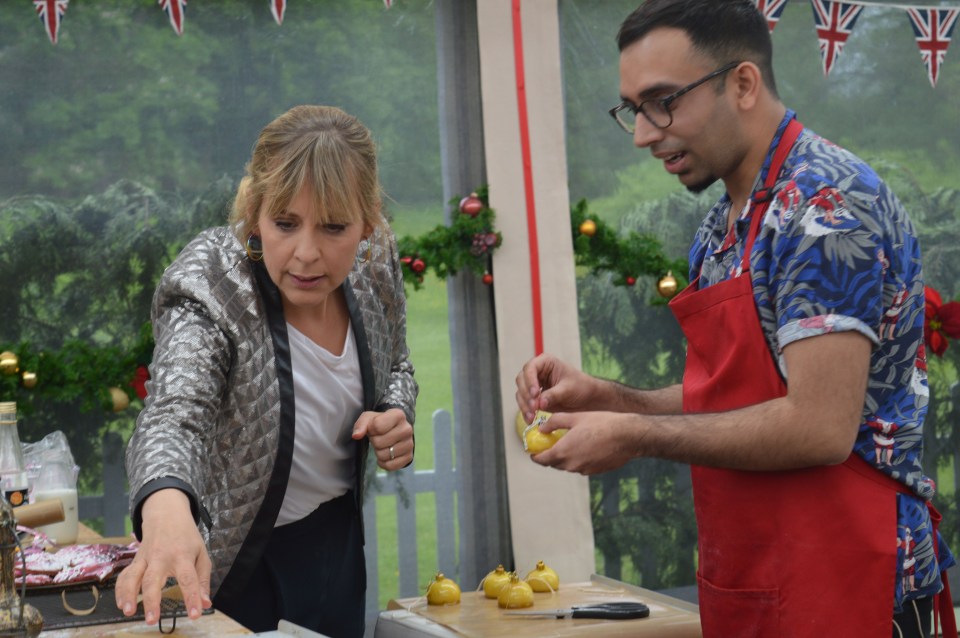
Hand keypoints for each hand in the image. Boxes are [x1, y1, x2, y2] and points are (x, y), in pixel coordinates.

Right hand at [114, 489, 211, 624]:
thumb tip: (205, 604)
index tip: (195, 614)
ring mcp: (146, 558)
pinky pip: (124, 575)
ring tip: (128, 612)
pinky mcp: (136, 560)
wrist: (167, 514)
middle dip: (151, 601)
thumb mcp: (201, 554)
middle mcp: (162, 557)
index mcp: (183, 556)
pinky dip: (120, 590)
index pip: (189, 579)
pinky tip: (121, 604)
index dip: (192, 597)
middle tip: (152, 620)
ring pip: (133, 577)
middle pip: (154, 579)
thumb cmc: (187, 537)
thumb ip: (203, 580)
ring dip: (128, 595)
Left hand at [353, 408, 413, 469]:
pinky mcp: (409, 457)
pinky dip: (384, 463)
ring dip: (378, 452)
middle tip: (378, 437)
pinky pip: (390, 466)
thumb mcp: (369, 418)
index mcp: (398, 415)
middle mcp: (407, 429)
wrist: (395, 430)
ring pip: (384, 455)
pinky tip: (386, 455)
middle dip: (374, 441)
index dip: (370, 429)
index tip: (374, 428)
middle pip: (379, 442)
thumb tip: (356, 435)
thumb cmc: (380, 423)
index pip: (377, 426)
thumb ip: (361, 425)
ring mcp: (409, 444)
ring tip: (383, 445)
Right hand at [515, 353, 595, 423]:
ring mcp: (534, 385)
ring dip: (524, 405)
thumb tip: (540, 403)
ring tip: (532, 416)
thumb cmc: (581, 387)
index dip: (530, 380)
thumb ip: (553, 395)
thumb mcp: (568, 389)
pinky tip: (530, 420)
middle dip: (526, 395)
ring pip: (521, 393)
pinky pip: (524, 403)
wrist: (586, 399)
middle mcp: (537, 372)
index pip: (530, 368)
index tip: (535, 394)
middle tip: (534, 407)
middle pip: (522, 380)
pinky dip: (526, 412)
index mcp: (545, 363)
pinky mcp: (534, 398)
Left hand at [529, 411, 638, 474]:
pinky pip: (580, 466)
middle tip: (550, 444)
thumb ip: (554, 423)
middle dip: (549, 455)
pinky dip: (578, 459)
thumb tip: (541, 428)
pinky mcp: (594, 471)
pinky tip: (585, 447)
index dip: (535, 455)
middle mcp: (571, 465)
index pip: (541, 460)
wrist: (627, 436)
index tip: (533, 450)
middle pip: (553, 464)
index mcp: (563, 451)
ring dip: (564, 457)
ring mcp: (584, 470)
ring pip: (567, 466)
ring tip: (568, 443)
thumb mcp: (574, 417)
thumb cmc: (601, 423)